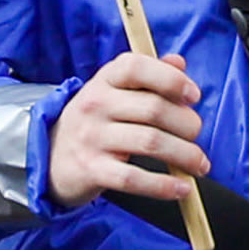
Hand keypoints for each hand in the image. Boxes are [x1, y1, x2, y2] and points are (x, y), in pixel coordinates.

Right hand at [47, 52, 207, 208]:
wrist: (49, 156)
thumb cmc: (95, 121)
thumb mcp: (113, 92)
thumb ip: (147, 75)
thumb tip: (180, 62)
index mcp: (104, 80)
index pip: (136, 67)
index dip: (170, 78)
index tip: (193, 96)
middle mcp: (95, 104)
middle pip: (153, 108)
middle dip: (187, 123)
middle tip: (196, 133)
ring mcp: (92, 138)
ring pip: (150, 143)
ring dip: (184, 155)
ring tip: (199, 164)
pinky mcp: (93, 170)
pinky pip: (134, 178)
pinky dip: (163, 185)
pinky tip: (182, 187)